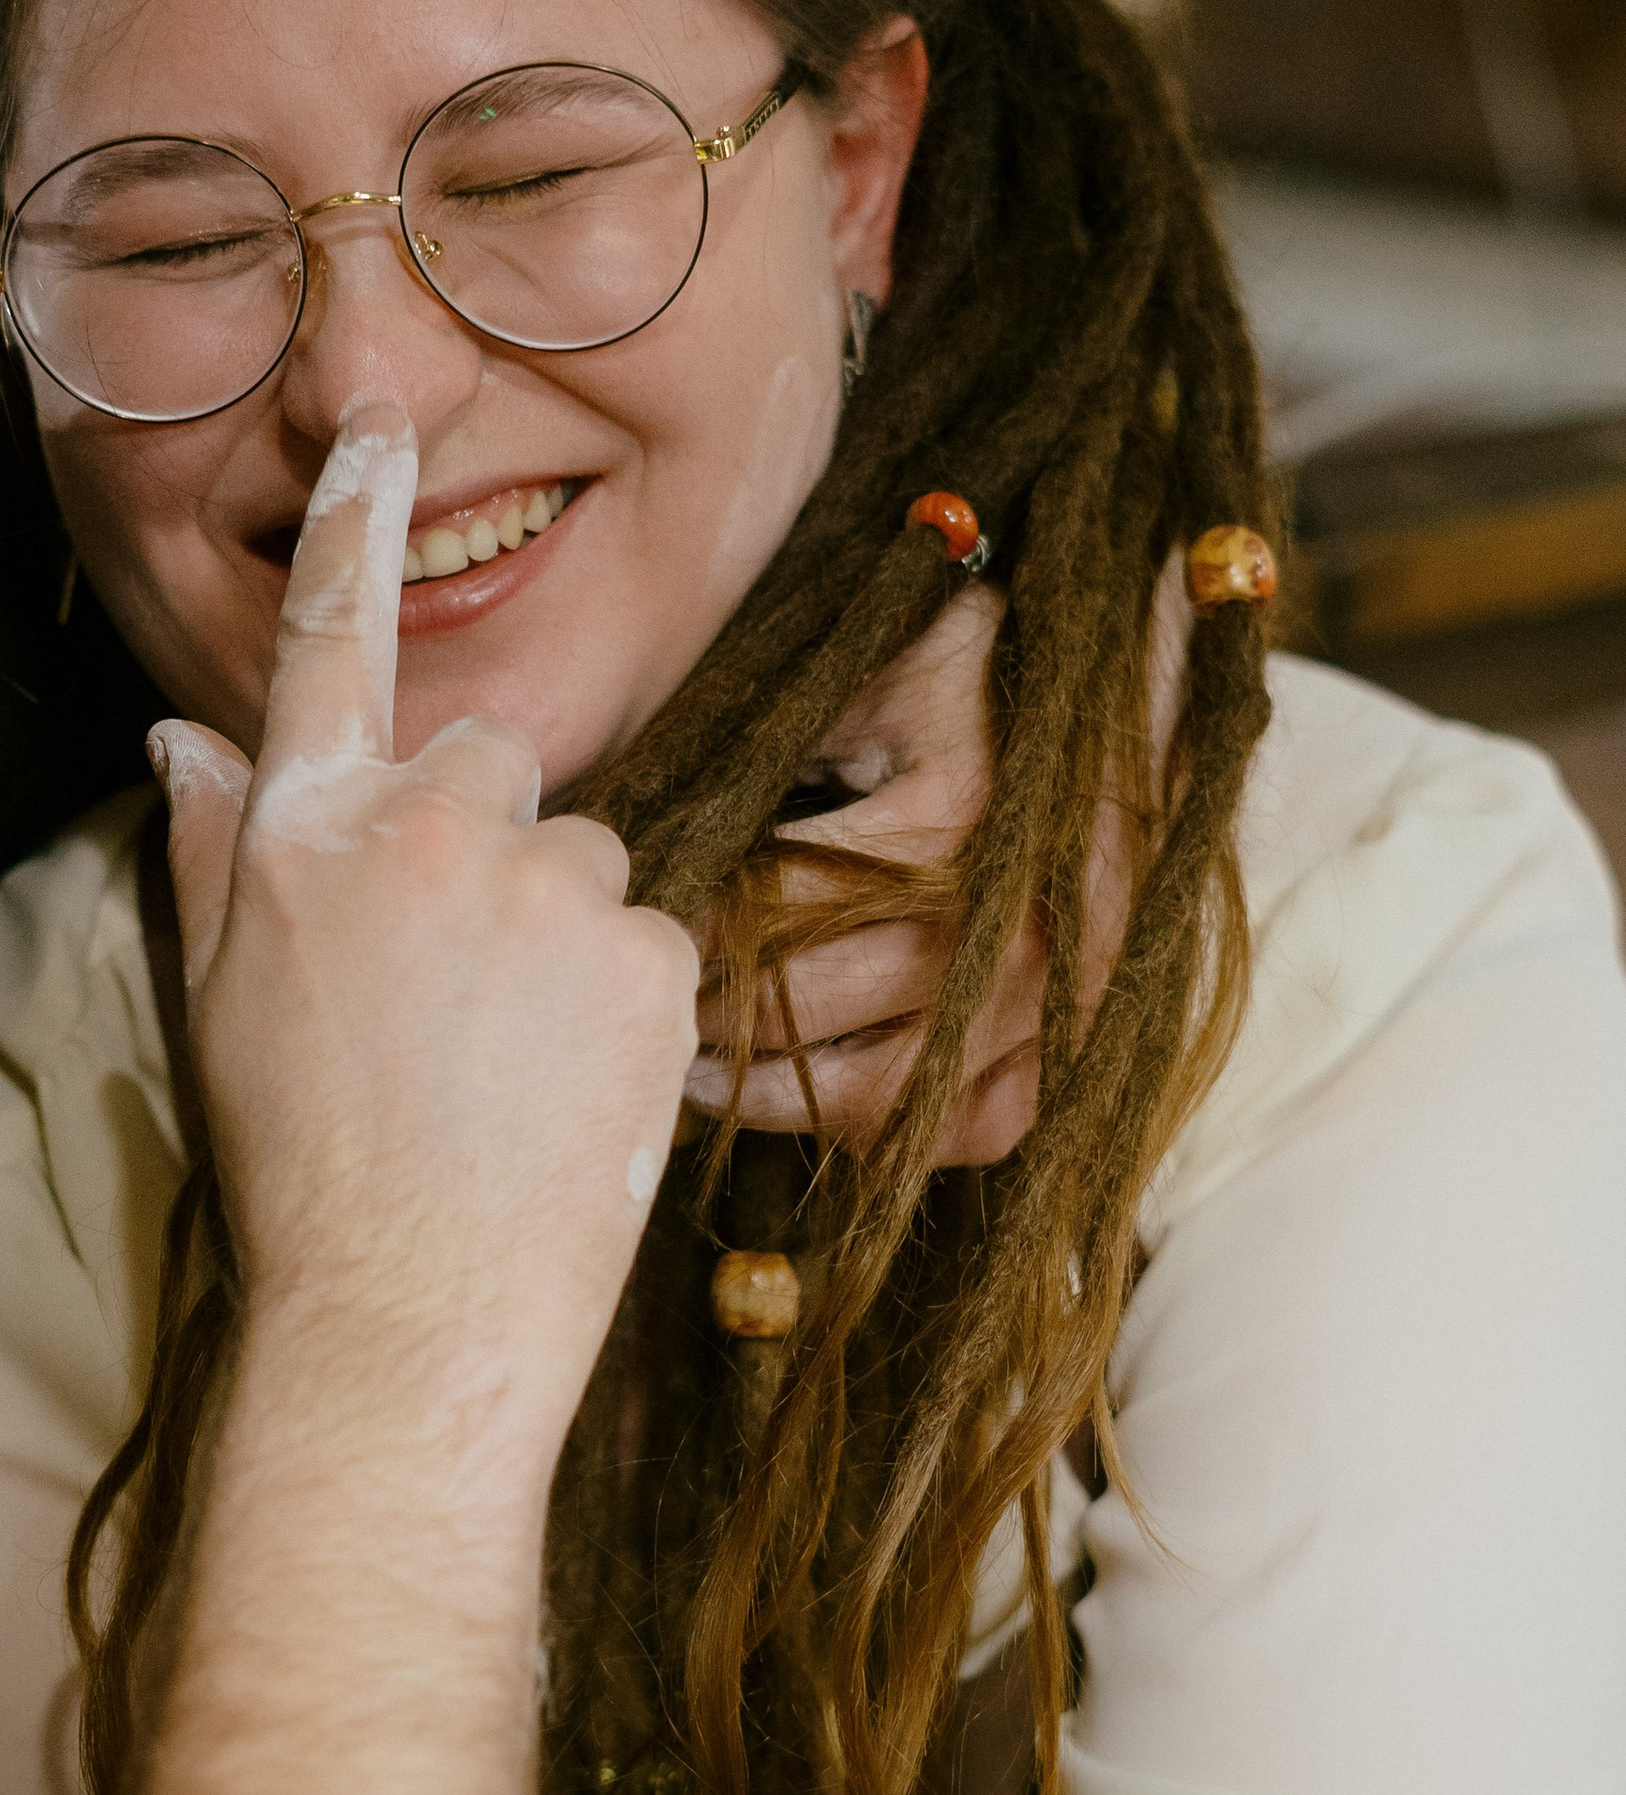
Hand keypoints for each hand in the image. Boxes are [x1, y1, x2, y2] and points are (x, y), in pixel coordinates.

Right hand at [154, 398, 698, 1469]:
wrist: (409, 1317)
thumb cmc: (299, 1169)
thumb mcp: (213, 999)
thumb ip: (212, 849)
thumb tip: (184, 737)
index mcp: (307, 831)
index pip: (328, 641)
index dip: (357, 522)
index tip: (386, 424)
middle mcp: (427, 829)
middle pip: (488, 765)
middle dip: (479, 845)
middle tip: (447, 988)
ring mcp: (546, 884)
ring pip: (581, 856)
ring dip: (556, 927)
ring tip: (507, 1057)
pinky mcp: (648, 951)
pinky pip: (646, 936)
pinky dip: (620, 1001)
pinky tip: (568, 1089)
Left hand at [681, 587, 1044, 1164]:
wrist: (1159, 680)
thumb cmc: (1002, 662)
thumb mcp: (880, 668)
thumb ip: (776, 742)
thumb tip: (654, 821)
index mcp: (951, 825)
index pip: (774, 909)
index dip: (691, 930)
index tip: (634, 932)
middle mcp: (1017, 926)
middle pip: (818, 1013)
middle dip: (713, 1019)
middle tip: (647, 1010)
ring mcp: (1066, 994)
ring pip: (891, 1094)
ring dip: (782, 1099)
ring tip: (705, 1077)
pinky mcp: (1097, 1030)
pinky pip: (986, 1125)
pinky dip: (901, 1131)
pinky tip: (828, 1107)